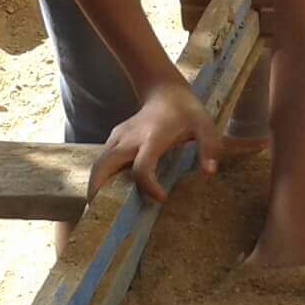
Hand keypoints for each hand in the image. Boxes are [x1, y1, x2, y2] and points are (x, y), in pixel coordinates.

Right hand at [87, 78, 219, 203]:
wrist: (164, 90)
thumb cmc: (186, 111)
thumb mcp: (204, 125)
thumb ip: (209, 147)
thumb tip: (209, 172)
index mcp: (153, 137)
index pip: (142, 167)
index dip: (148, 186)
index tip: (162, 198)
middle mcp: (130, 138)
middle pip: (104, 166)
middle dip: (97, 190)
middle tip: (100, 214)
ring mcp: (118, 137)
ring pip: (99, 164)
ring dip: (94, 185)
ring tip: (99, 208)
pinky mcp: (114, 138)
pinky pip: (103, 160)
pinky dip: (100, 177)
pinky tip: (106, 193)